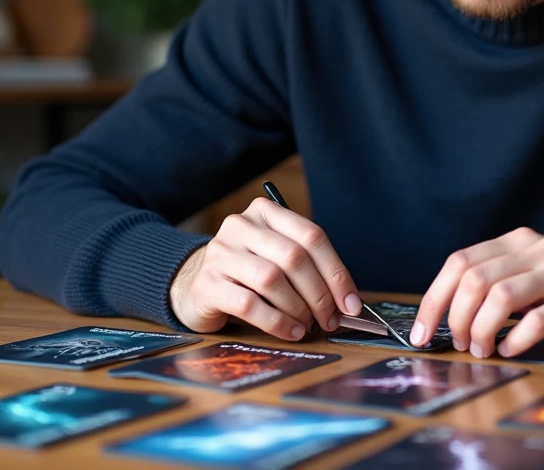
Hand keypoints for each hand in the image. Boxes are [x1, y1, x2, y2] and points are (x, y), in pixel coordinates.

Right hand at [169, 197, 361, 340]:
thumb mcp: (276, 258)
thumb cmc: (247, 273)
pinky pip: (248, 303)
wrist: (193, 284)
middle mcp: (240, 225)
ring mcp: (219, 253)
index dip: (336, 272)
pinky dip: (276, 322)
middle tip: (330, 319)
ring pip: (271, 279)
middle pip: (293, 257)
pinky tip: (290, 331)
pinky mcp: (206, 283)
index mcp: (265, 213)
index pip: (312, 236)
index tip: (350, 303)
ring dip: (297, 308)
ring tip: (307, 326)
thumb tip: (346, 302)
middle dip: (319, 294)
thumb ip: (308, 270)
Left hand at [410, 227, 543, 357]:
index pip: (460, 262)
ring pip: (501, 295)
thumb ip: (497, 280)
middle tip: (460, 344)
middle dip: (456, 318)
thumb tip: (447, 315)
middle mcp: (537, 248)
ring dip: (481, 329)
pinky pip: (539, 318)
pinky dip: (516, 338)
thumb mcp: (534, 271)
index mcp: (517, 240)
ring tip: (482, 349)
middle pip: (475, 278)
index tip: (422, 331)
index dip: (434, 298)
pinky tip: (510, 349)